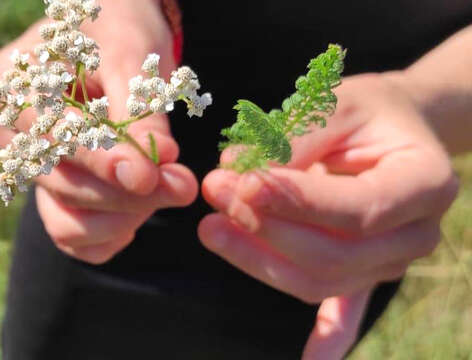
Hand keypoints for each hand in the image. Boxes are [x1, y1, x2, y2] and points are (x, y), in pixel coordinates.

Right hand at [0, 0, 197, 263]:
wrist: (115, 37)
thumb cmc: (118, 30)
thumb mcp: (130, 56)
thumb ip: (139, 112)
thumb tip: (160, 162)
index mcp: (10, 85)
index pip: (52, 136)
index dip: (101, 160)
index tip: (148, 176)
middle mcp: (8, 134)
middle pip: (61, 183)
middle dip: (126, 192)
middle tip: (182, 185)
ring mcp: (29, 170)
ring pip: (66, 219)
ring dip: (123, 216)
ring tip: (168, 188)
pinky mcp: (52, 194)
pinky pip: (72, 236)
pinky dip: (108, 235)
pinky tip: (139, 214)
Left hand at [198, 73, 458, 358]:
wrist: (395, 129)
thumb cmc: (367, 112)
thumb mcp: (337, 103)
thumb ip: (294, 137)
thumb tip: (237, 173)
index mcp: (423, 183)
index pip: (355, 210)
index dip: (294, 203)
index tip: (241, 183)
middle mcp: (415, 233)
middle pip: (334, 254)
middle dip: (265, 228)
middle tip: (216, 190)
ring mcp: (392, 261)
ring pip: (321, 280)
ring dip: (260, 259)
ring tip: (212, 227)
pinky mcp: (366, 273)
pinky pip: (346, 310)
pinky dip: (329, 338)